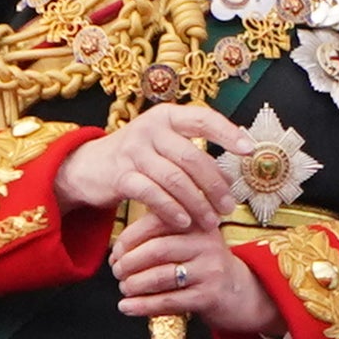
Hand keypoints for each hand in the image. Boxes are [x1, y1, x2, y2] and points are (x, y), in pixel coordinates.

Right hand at [58, 100, 244, 231]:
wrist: (89, 166)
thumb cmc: (139, 157)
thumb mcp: (164, 145)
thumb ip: (193, 154)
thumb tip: (231, 178)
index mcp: (167, 117)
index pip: (203, 119)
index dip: (227, 133)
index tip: (249, 150)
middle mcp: (150, 129)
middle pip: (192, 157)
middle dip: (215, 185)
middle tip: (228, 207)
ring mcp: (133, 151)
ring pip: (175, 179)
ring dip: (197, 203)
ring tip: (211, 221)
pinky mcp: (120, 175)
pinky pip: (152, 194)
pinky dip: (171, 210)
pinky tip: (184, 222)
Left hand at [110, 221, 282, 338]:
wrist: (245, 294)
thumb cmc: (206, 267)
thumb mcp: (192, 242)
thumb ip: (163, 235)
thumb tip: (118, 247)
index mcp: (199, 224)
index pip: (156, 223)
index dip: (128, 239)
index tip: (116, 252)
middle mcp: (207, 243)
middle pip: (156, 249)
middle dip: (129, 263)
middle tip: (117, 272)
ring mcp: (211, 270)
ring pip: (160, 276)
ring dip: (133, 285)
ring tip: (124, 289)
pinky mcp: (210, 296)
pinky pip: (168, 301)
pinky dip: (142, 305)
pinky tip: (127, 307)